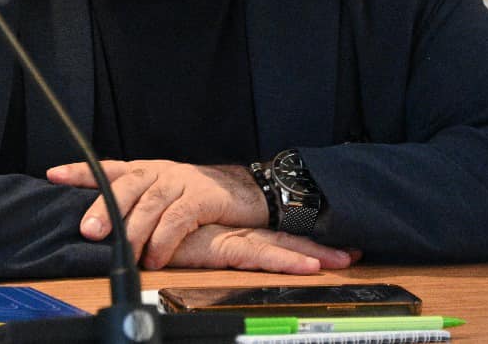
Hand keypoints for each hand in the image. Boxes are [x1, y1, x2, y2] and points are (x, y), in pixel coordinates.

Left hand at [46, 159, 266, 267]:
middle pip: (126, 184)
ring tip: (123, 252)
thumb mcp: (162, 196)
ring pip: (150, 202)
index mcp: (146, 170)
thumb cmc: (196, 198)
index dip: (81, 171)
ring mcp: (181, 181)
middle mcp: (159, 171)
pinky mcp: (202, 197)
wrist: (244, 192)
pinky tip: (155, 258)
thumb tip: (100, 231)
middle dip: (105, 207)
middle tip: (90, 231)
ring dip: (134, 230)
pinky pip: (178, 218)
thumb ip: (136, 208)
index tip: (53, 175)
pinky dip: (164, 240)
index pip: (108, 167)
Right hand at [167, 225, 355, 273]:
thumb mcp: (182, 239)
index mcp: (228, 231)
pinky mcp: (221, 244)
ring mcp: (230, 236)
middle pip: (282, 239)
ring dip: (311, 253)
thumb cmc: (153, 228)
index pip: (272, 236)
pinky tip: (312, 266)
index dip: (301, 243)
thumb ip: (194, 241)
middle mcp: (234, 231)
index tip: (335, 249)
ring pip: (278, 246)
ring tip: (343, 259)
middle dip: (317, 248)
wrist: (134, 219)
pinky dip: (287, 260)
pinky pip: (260, 255)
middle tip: (353, 254)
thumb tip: (197, 249)